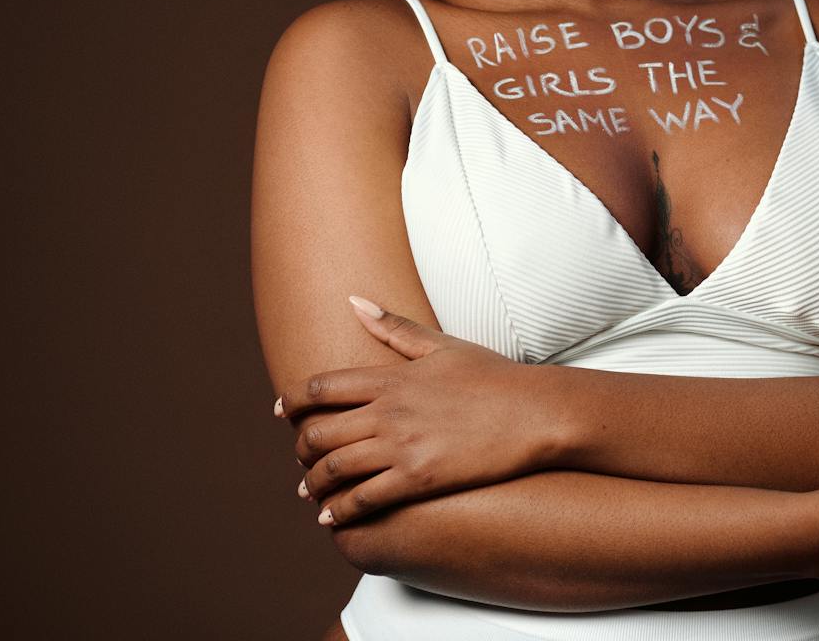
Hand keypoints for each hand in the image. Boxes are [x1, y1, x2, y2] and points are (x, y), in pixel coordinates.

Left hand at [274, 296, 547, 527]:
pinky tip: (332, 517)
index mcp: (392, 378)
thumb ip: (394, 328)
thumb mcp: (443, 345)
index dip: (293, 402)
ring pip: (333, 469)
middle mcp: (388, 412)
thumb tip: (353, 301)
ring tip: (309, 491)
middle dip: (300, 448)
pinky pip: (363, 499)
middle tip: (301, 456)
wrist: (536, 413)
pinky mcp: (418, 479)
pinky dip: (340, 510)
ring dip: (312, 483)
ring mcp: (402, 447)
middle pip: (317, 432)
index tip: (283, 411)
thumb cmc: (494, 377)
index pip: (321, 388)